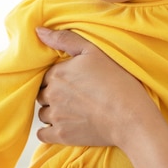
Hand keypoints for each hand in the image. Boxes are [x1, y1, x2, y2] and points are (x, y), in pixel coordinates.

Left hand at [35, 27, 154, 147]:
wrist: (130, 116)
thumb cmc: (117, 81)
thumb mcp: (94, 51)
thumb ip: (64, 39)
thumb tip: (38, 31)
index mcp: (56, 73)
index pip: (46, 75)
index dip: (59, 77)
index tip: (74, 81)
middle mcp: (51, 94)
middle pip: (42, 94)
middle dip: (53, 94)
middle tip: (75, 96)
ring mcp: (55, 116)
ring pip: (43, 113)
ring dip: (53, 112)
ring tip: (74, 110)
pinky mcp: (61, 136)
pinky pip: (43, 134)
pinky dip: (50, 131)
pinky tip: (65, 126)